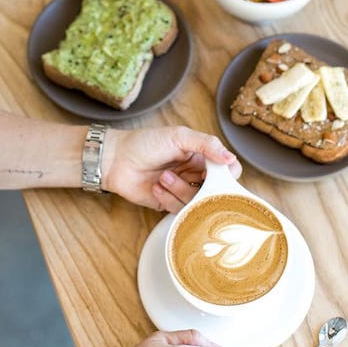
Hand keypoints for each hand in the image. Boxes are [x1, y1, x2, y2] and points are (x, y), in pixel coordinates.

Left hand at [101, 125, 240, 212]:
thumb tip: (231, 158)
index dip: (226, 175)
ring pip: (197, 202)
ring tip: (163, 177)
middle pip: (215, 191)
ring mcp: (183, 190)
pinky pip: (180, 210)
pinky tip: (156, 187)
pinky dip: (168, 199)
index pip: (229, 171)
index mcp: (201, 156)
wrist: (116, 160)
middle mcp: (195, 174)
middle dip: (199, 185)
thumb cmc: (145, 143)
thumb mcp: (178, 136)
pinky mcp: (169, 204)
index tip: (212, 173)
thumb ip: (206, 144)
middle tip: (187, 176)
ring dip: (180, 190)